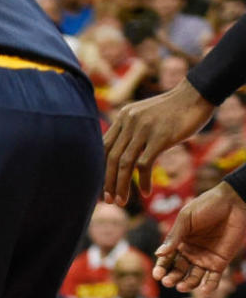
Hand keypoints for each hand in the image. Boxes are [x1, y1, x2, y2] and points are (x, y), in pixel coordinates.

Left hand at [103, 79, 213, 204]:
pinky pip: (145, 165)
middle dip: (108, 182)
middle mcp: (130, 122)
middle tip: (108, 201)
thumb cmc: (173, 110)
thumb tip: (121, 154)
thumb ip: (131, 130)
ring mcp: (144, 129)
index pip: (103, 147)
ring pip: (125, 164)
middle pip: (111, 158)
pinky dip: (143, 182)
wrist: (196, 95)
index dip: (100, 169)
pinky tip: (145, 192)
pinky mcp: (160, 137)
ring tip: (121, 202)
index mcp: (123, 117)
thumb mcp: (145, 115)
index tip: (102, 187)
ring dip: (121, 186)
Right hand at [153, 182, 245, 289]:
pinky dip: (209, 287)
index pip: (167, 259)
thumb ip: (174, 236)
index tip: (157, 274)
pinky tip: (204, 290)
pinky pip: (213, 279)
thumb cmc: (207, 205)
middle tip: (168, 281)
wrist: (233, 202)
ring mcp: (205, 259)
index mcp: (179, 242)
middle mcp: (190, 253)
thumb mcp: (186, 218)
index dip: (161, 267)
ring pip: (193, 278)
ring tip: (182, 286)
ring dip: (187, 284)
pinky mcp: (220, 263)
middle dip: (172, 278)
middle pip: (178, 271)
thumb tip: (158, 253)